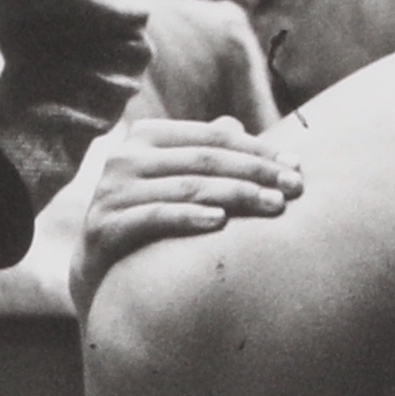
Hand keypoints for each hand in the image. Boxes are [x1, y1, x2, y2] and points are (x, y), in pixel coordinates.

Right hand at [57, 112, 305, 310]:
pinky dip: (190, 216)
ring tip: (273, 206)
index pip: (213, 137)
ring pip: (187, 186)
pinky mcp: (105, 226)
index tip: (296, 165)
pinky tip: (221, 222)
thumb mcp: (172, 179)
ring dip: (236, 194)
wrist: (98, 270)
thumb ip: (200, 153)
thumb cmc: (148, 216)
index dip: (257, 149)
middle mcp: (125, 158)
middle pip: (205, 159)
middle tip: (294, 188)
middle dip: (256, 172)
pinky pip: (155, 216)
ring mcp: (112, 192)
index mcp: (145, 136)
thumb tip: (235, 125)